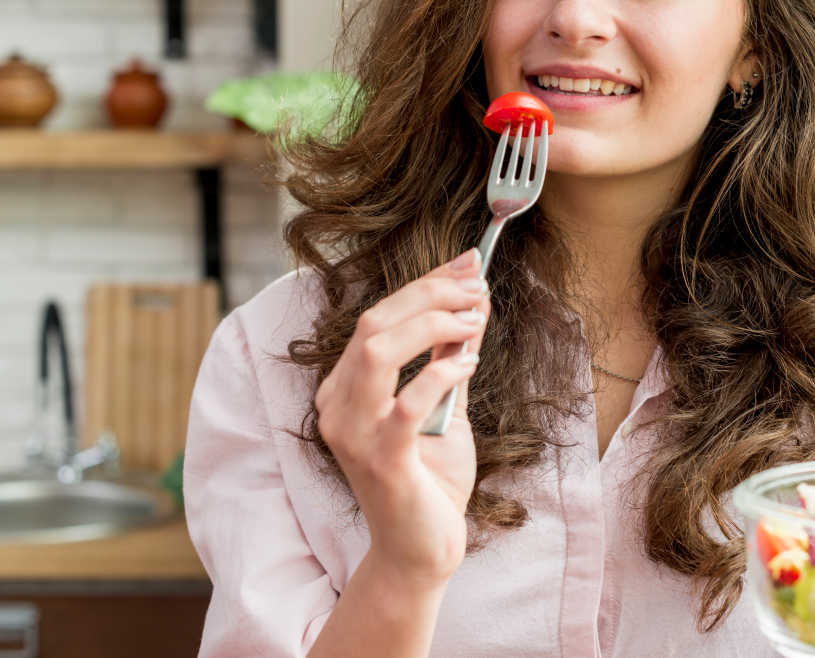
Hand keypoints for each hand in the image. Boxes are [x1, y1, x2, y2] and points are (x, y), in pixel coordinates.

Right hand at [315, 248, 487, 588]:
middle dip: (431, 293)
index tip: (467, 263)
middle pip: (375, 324)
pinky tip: (469, 363)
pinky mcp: (382, 461)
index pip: (378, 317)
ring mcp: (355, 434)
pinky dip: (441, 373)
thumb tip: (473, 302)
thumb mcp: (447, 405)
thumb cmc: (430, 480)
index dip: (425, 283)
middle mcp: (338, 406)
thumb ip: (453, 356)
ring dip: (433, 324)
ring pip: (378, 350)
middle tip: (477, 284)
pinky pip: (406, 402)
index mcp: (344, 389)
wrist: (421, 551)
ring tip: (474, 320)